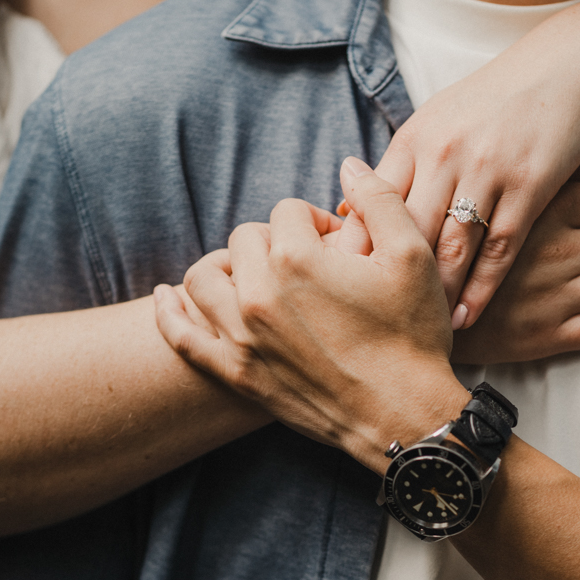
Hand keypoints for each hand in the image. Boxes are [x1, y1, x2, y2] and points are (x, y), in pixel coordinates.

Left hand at [155, 160, 468, 472]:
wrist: (404, 415)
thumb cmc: (413, 335)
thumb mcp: (413, 255)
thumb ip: (379, 199)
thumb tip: (348, 165)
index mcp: (298, 258)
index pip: (287, 211)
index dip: (317, 221)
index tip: (339, 243)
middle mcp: (259, 293)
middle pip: (244, 238)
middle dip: (276, 241)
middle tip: (308, 264)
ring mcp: (241, 336)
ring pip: (203, 277)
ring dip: (225, 267)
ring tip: (252, 274)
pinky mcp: (235, 373)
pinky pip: (182, 335)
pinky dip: (168, 312)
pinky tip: (166, 297)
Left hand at [334, 8, 579, 328]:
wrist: (568, 65)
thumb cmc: (498, 98)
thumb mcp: (438, 117)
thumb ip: (400, 163)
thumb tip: (348, 203)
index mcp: (414, 137)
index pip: (371, 205)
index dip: (356, 252)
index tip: (342, 292)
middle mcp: (442, 155)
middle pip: (403, 233)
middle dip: (385, 283)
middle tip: (370, 327)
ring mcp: (486, 171)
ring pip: (448, 248)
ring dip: (432, 296)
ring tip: (416, 334)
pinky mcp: (528, 187)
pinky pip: (497, 250)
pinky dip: (480, 290)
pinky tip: (464, 318)